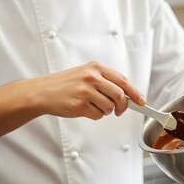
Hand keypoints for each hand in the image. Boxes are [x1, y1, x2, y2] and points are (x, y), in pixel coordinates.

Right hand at [30, 61, 145, 119]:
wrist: (42, 92)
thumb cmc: (66, 84)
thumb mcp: (86, 74)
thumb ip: (106, 81)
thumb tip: (128, 95)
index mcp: (96, 67)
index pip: (123, 80)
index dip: (135, 92)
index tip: (141, 101)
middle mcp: (91, 77)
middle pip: (120, 95)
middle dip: (123, 106)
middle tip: (119, 111)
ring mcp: (85, 91)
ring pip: (110, 107)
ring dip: (106, 111)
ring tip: (93, 105)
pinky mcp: (80, 104)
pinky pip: (98, 115)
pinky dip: (96, 115)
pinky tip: (85, 109)